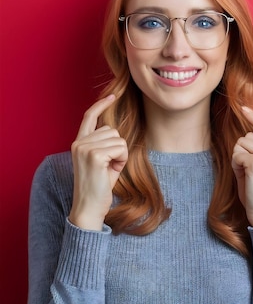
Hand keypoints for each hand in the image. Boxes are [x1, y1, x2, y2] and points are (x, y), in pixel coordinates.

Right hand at [69, 95, 127, 230]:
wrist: (89, 208)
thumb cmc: (98, 188)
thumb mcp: (101, 162)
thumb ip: (105, 145)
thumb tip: (116, 132)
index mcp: (78, 143)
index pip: (89, 117)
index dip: (101, 104)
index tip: (113, 95)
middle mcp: (79, 143)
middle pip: (112, 130)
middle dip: (118, 147)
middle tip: (109, 167)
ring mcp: (85, 148)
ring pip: (119, 139)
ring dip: (121, 155)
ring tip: (110, 170)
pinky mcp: (95, 155)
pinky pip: (121, 148)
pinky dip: (122, 159)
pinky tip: (113, 171)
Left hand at [232, 107, 252, 227]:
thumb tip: (242, 139)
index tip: (243, 108)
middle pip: (246, 137)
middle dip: (242, 153)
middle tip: (249, 173)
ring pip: (240, 144)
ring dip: (238, 159)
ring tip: (249, 176)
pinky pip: (236, 156)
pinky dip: (236, 167)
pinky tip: (246, 179)